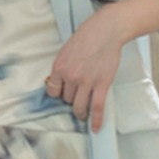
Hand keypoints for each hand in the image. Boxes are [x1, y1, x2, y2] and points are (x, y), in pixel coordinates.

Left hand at [44, 7, 126, 131]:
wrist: (106, 30)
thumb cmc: (87, 36)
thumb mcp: (67, 50)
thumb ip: (64, 66)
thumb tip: (63, 81)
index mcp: (59, 66)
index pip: (53, 91)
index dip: (58, 94)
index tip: (62, 95)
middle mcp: (70, 76)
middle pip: (66, 99)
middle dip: (71, 99)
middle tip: (77, 98)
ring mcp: (86, 82)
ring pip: (79, 106)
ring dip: (81, 112)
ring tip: (83, 113)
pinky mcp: (101, 84)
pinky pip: (96, 107)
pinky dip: (96, 120)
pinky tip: (95, 127)